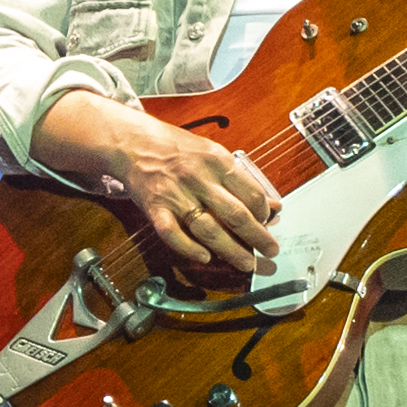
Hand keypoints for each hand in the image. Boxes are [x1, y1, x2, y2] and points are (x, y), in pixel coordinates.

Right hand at [100, 105, 280, 277]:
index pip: (251, 193)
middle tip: (271, 251)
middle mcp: (198, 178)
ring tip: (247, 264)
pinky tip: (205, 258)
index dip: (264, 213)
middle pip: (235, 214)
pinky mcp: (155, 208)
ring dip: (231, 250)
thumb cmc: (176, 149)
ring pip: (209, 229)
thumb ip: (240, 180)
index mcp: (217, 161)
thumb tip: (273, 206)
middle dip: (257, 237)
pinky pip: (173, 234)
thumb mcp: (213, 154)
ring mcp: (176, 194)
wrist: (133, 142)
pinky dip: (190, 249)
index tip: (268, 223)